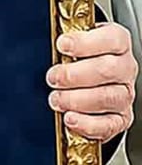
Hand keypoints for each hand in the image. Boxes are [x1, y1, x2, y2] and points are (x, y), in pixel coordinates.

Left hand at [48, 22, 137, 141]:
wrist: (89, 94)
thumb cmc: (77, 68)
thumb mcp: (71, 50)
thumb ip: (64, 47)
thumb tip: (39, 47)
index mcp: (117, 46)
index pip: (112, 39)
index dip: (86, 42)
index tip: (62, 44)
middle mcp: (124, 70)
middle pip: (108, 69)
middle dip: (74, 74)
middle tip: (52, 78)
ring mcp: (123, 95)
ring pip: (107, 97)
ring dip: (76, 99)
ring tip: (55, 99)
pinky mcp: (119, 120)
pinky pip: (107, 125)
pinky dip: (86, 123)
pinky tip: (69, 118)